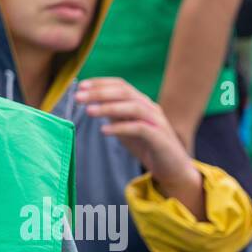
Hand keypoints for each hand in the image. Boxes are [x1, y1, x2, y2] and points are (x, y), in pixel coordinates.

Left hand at [77, 78, 205, 217]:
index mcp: (142, 102)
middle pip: (124, 92)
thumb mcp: (126, 128)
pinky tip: (104, 131)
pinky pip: (139, 128)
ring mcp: (157, 121)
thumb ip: (114, 116)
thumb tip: (94, 105)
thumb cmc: (148, 146)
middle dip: (100, 92)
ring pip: (132, 107)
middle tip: (78, 97)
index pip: (121, 85)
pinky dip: (120, 128)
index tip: (81, 86)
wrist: (172, 168)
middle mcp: (150, 108)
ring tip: (88, 111)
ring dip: (108, 107)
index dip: (100, 83)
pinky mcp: (160, 138)